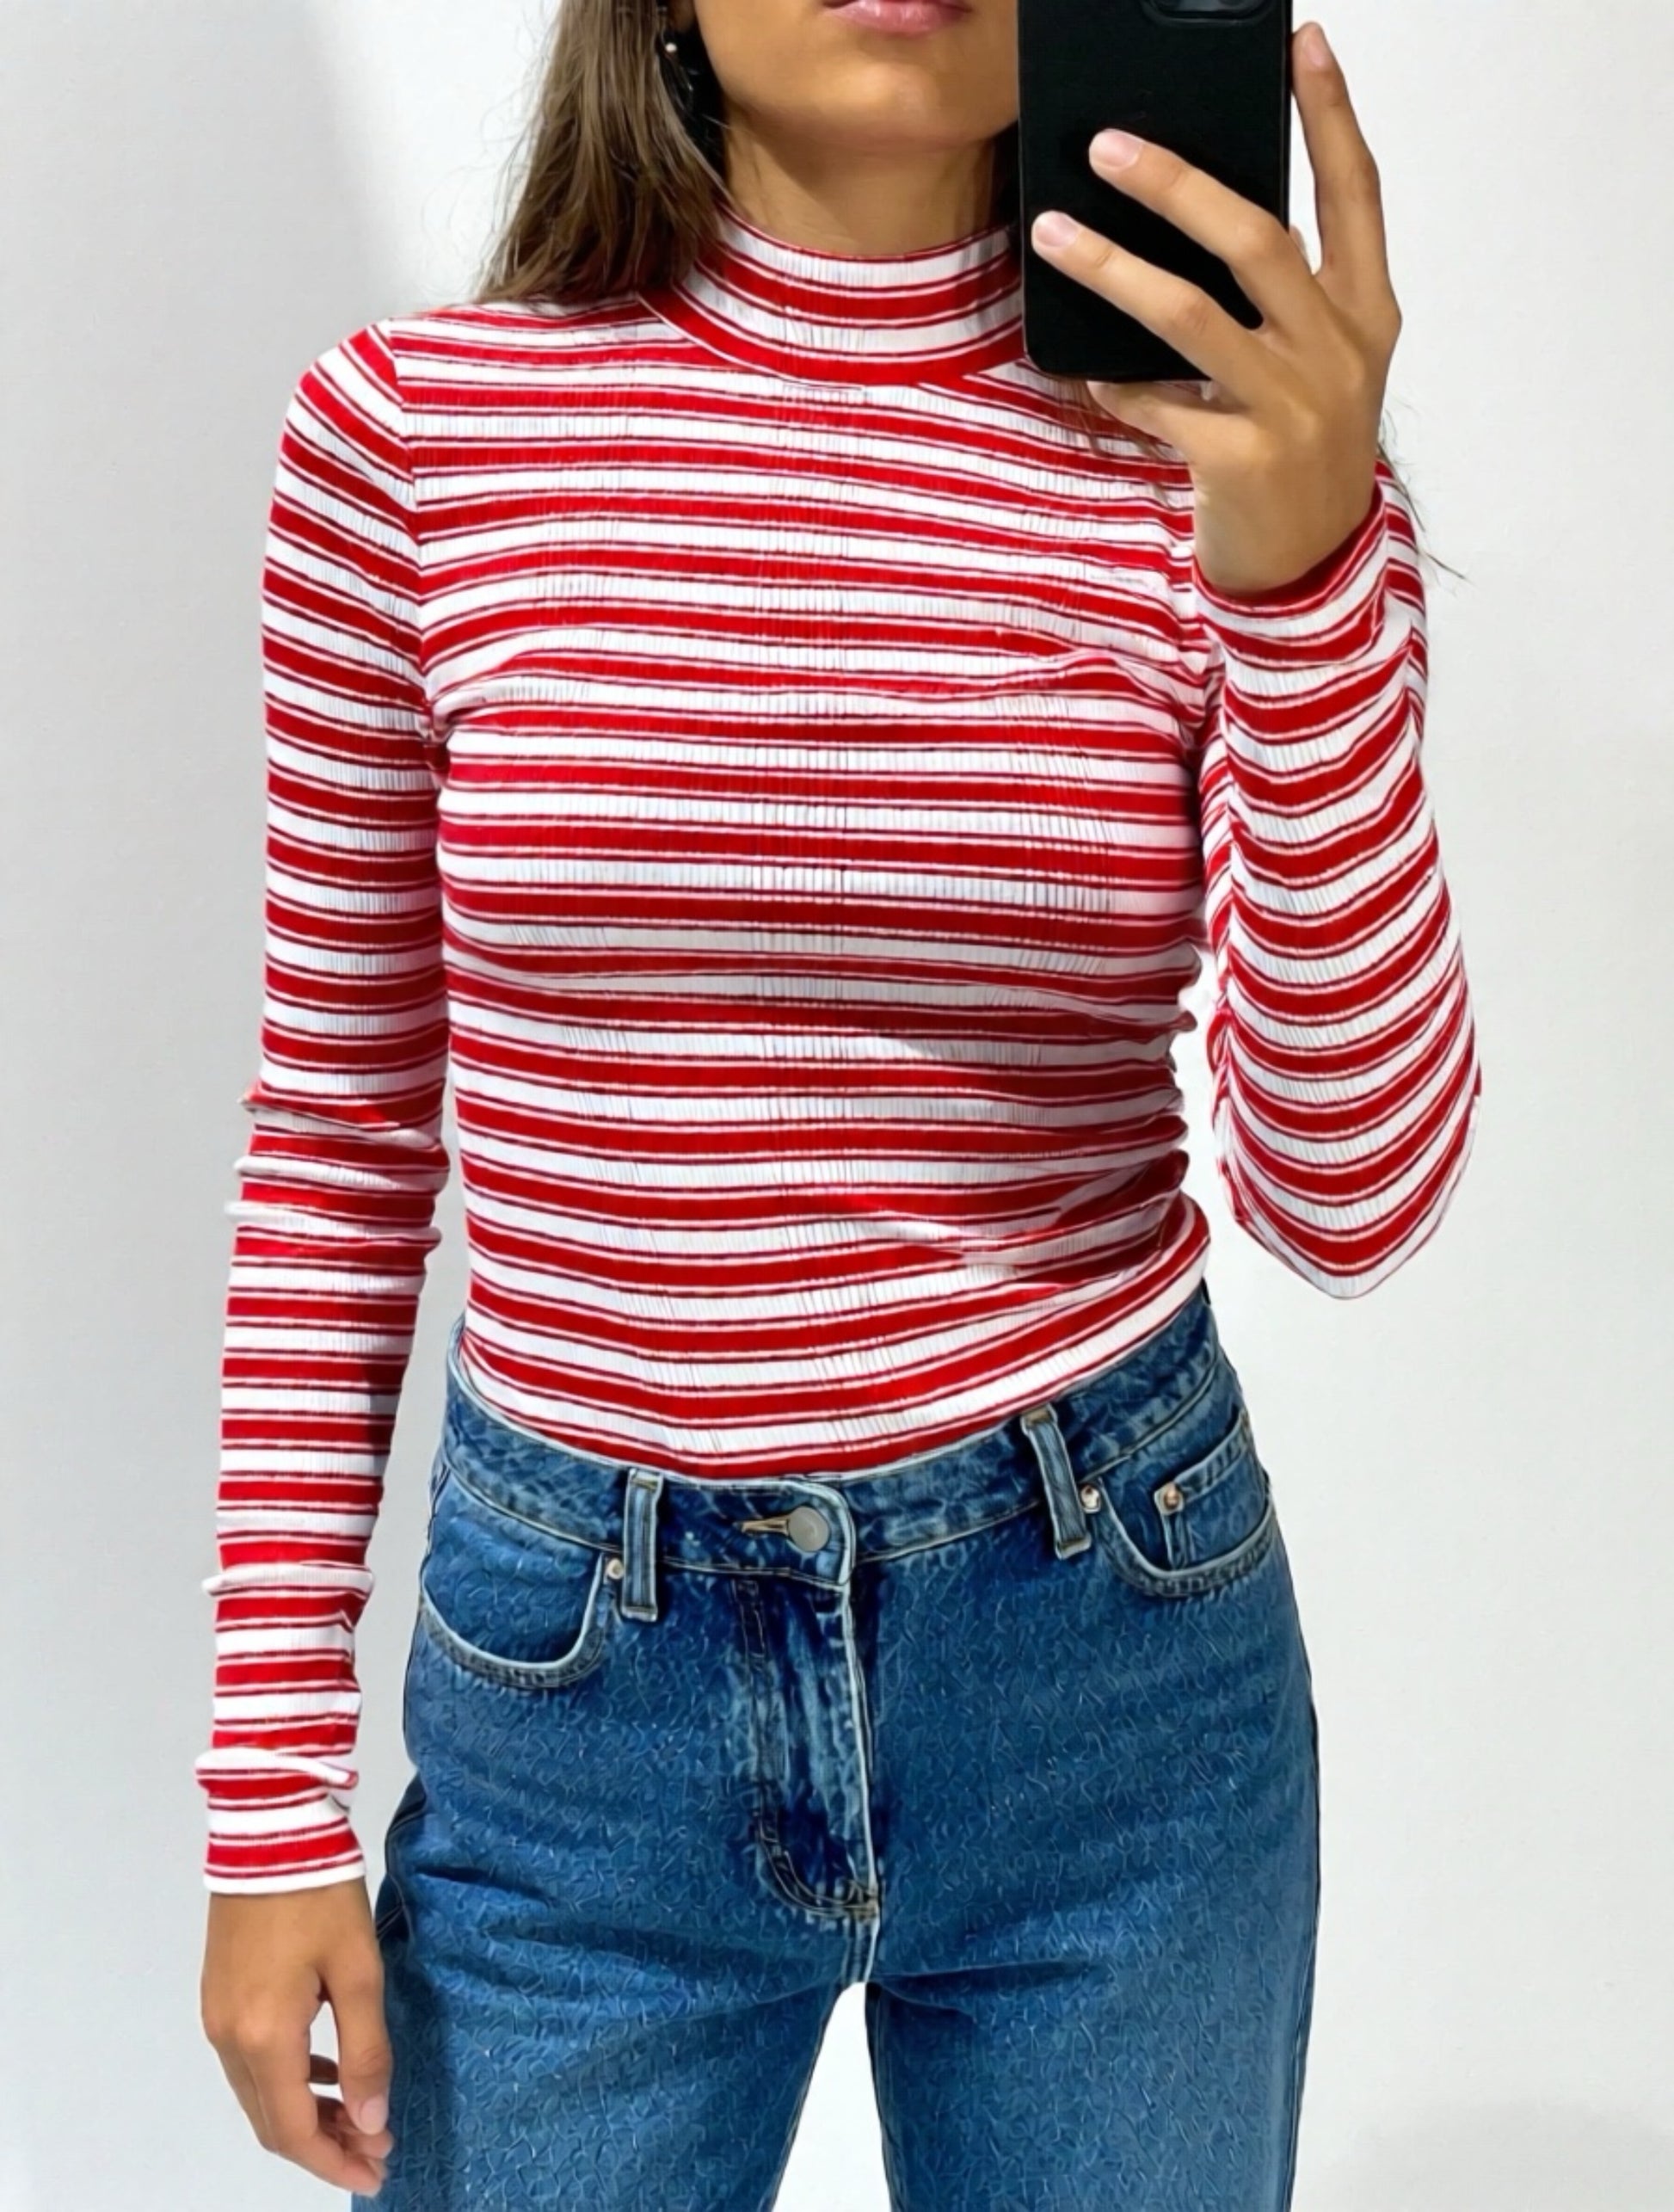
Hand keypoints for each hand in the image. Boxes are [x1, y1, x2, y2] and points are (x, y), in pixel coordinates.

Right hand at [201, 1882, 394, 2194]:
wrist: (269, 1831)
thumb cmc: (321, 1896)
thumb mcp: (358, 1971)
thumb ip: (365, 2049)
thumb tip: (370, 2119)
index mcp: (264, 2037)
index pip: (293, 2130)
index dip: (334, 2161)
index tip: (376, 2171)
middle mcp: (229, 2039)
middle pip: (271, 2122)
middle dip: (323, 2145)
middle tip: (375, 2149)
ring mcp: (218, 2018)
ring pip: (259, 2095)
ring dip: (305, 2115)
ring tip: (358, 2116)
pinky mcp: (220, 1997)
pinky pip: (251, 2063)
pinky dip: (288, 2081)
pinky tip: (326, 2070)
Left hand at [1028, 20, 1401, 598]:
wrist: (1312, 566)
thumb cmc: (1301, 449)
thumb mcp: (1319, 364)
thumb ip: (1282, 298)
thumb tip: (1197, 217)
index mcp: (1366, 314)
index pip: (1356, 193)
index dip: (1331, 114)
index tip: (1301, 42)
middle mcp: (1339, 353)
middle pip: (1257, 241)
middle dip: (1179, 186)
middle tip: (1109, 147)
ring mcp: (1294, 410)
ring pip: (1195, 317)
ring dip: (1115, 270)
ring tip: (1054, 235)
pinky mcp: (1243, 463)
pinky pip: (1163, 405)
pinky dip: (1119, 386)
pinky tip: (1087, 373)